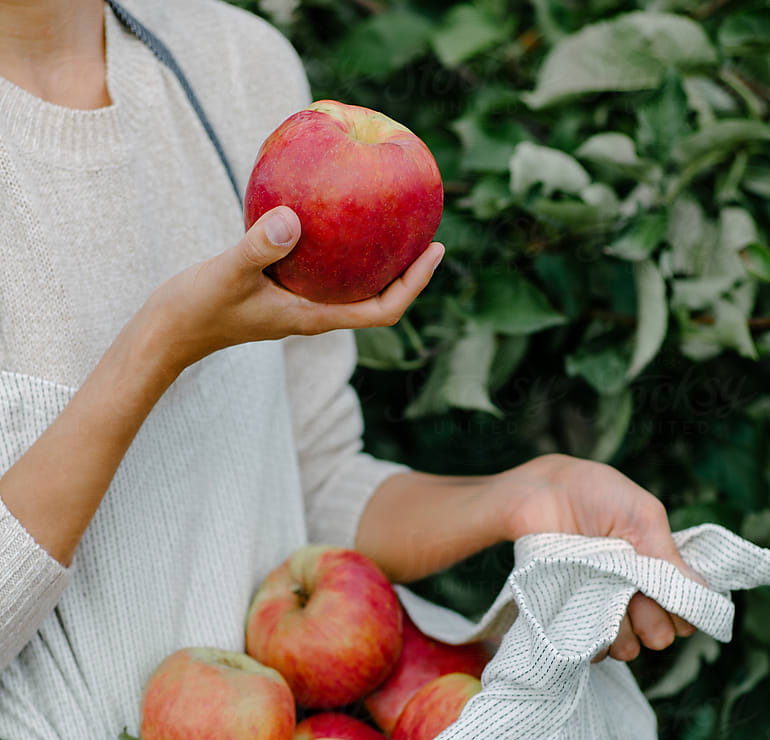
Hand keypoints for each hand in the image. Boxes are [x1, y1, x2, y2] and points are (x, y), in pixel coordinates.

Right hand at [150, 205, 444, 371]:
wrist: (166, 333)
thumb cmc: (196, 309)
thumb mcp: (227, 273)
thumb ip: (259, 247)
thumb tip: (294, 220)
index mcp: (314, 317)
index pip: (381, 311)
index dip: (413, 286)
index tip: (434, 251)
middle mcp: (313, 312)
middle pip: (376, 297)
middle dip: (406, 268)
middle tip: (427, 226)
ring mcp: (297, 303)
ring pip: (350, 282)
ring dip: (375, 256)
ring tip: (391, 214)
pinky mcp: (280, 290)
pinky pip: (321, 266)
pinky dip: (335, 242)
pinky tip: (328, 207)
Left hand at [496, 454, 706, 662]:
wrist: (540, 493)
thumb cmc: (595, 495)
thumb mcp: (641, 516)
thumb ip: (668, 555)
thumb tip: (704, 592)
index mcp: (657, 570)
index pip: (685, 610)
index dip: (681, 609)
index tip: (667, 594)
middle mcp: (634, 594)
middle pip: (659, 634)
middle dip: (654, 624)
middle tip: (636, 601)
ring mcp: (603, 608)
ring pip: (627, 647)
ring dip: (624, 636)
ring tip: (609, 609)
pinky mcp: (572, 616)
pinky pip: (591, 648)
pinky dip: (593, 641)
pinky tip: (584, 618)